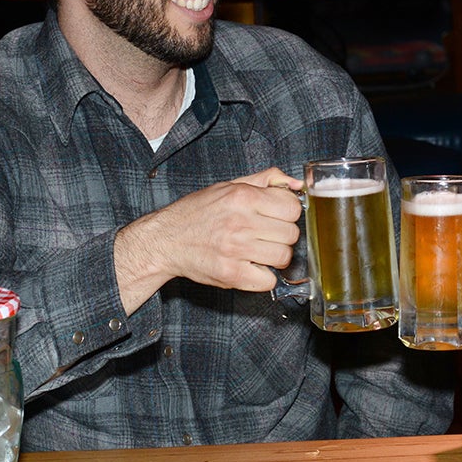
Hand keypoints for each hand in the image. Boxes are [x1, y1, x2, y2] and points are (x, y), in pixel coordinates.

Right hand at [114, 167, 304, 313]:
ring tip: (259, 251)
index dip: (288, 212)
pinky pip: (268, 281)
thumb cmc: (197, 212)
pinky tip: (250, 266)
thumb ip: (266, 180)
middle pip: (291, 234)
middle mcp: (240, 222)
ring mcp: (236, 250)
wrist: (165, 240)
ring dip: (275, 256)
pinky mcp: (231, 274)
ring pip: (283, 257)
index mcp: (242, 197)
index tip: (277, 216)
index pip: (292, 207)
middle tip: (266, 234)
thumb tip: (297, 184)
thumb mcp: (229, 185)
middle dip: (282, 235)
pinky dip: (263, 276)